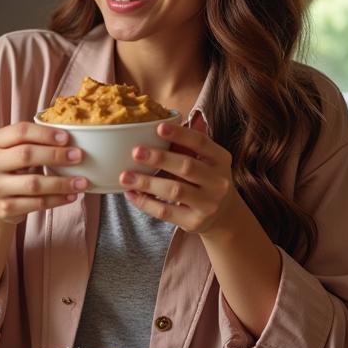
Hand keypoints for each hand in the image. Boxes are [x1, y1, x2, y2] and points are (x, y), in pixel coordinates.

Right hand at [0, 122, 86, 224]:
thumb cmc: (13, 168)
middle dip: (56, 155)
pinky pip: (37, 203)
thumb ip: (35, 140)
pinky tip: (71, 195)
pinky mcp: (5, 207)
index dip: (45, 133)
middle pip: (26, 154)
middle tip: (78, 156)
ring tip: (83, 182)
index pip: (20, 131)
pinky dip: (57, 199)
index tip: (67, 137)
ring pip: (33, 183)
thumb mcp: (16, 149)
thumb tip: (75, 134)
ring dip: (62, 182)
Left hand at [119, 118, 236, 234]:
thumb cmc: (205, 179)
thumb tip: (155, 125)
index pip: (201, 143)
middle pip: (187, 167)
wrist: (222, 214)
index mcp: (221, 159)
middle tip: (135, 152)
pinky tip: (131, 194)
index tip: (158, 127)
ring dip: (147, 183)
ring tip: (125, 176)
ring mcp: (208, 204)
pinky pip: (166, 212)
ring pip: (174, 191)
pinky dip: (145, 203)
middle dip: (159, 159)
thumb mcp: (205, 160)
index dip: (180, 134)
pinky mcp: (195, 222)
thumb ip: (187, 146)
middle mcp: (219, 182)